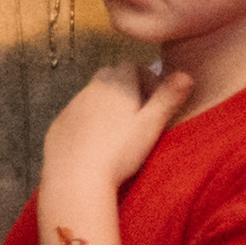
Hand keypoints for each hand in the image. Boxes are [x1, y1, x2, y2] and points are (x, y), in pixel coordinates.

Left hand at [42, 65, 193, 192]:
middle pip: (110, 77)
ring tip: (117, 135)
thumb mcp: (152, 124)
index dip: (146, 80)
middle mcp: (91, 88)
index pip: (133, 66)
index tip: (154, 103)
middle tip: (137, 117)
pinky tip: (94, 147)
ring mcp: (71, 106)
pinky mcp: (58, 125)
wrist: (76, 178)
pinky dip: (86, 124)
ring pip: (92, 97)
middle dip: (125, 90)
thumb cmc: (120, 151)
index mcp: (117, 83)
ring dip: (105, 107)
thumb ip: (168, 98)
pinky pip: (75, 117)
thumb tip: (187, 75)